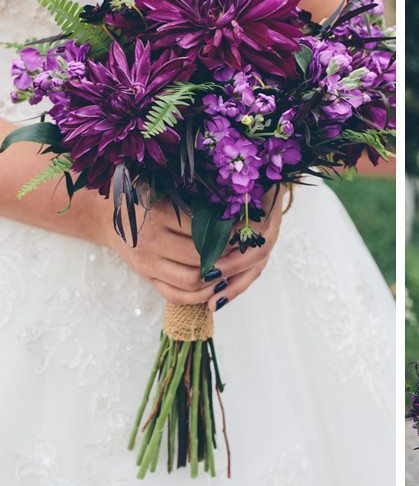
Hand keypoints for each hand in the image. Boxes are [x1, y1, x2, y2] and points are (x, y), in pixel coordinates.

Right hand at [98, 185, 283, 309]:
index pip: (203, 229)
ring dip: (218, 279)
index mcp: (159, 214)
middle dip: (228, 257)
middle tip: (246, 251)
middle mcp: (151, 241)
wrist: (106, 218)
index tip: (246, 229)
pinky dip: (201, 295)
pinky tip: (216, 283)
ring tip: (234, 267)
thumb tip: (235, 203)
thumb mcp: (165, 190)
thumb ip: (194, 196)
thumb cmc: (144, 198)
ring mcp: (148, 263)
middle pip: (201, 258)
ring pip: (192, 281)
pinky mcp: (147, 278)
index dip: (229, 233)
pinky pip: (177, 295)